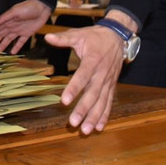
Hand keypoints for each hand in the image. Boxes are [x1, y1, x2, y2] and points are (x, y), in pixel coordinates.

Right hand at [0, 0, 50, 53]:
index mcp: (7, 20)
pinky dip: (16, 47)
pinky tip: (12, 52)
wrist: (42, 8)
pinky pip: (20, 42)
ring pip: (9, 39)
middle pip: (1, 35)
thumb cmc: (28, 7)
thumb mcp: (15, 11)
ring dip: (3, 45)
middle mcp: (12, 26)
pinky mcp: (27, 33)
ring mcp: (19, 30)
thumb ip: (4, 18)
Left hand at [46, 9, 136, 133]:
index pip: (82, 76)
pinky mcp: (112, 86)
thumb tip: (47, 37)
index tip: (64, 101)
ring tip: (85, 130)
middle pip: (92, 94)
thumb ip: (63, 38)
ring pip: (101, 102)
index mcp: (92, 60)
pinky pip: (109, 103)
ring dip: (94, 117)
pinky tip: (98, 128)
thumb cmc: (95, 37)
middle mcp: (102, 74)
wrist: (118, 37)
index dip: (74, 89)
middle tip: (73, 123)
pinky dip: (104, 116)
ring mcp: (108, 82)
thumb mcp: (79, 34)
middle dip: (83, 110)